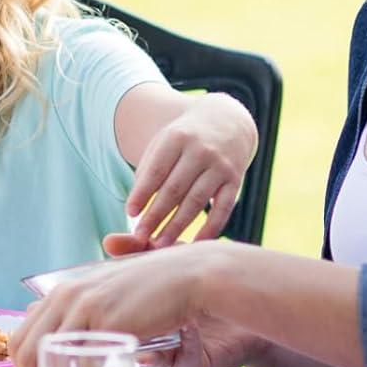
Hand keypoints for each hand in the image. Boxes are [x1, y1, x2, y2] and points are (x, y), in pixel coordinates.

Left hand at [11, 244, 219, 366]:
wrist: (187, 277)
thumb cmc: (151, 295)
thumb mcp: (110, 301)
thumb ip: (88, 317)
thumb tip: (68, 345)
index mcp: (61, 293)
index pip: (21, 335)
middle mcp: (64, 296)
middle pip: (22, 347)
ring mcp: (82, 305)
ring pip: (40, 354)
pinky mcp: (104, 318)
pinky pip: (76, 356)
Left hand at [125, 93, 256, 247]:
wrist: (227, 121)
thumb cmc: (184, 139)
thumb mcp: (164, 143)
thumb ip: (148, 171)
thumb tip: (135, 210)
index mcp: (177, 138)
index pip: (156, 170)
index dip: (142, 193)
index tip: (130, 213)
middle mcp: (201, 151)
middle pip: (174, 189)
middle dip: (155, 215)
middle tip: (140, 237)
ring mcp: (220, 166)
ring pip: (196, 202)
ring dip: (176, 226)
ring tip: (159, 244)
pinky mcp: (235, 181)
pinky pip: (223, 209)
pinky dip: (210, 228)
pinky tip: (195, 243)